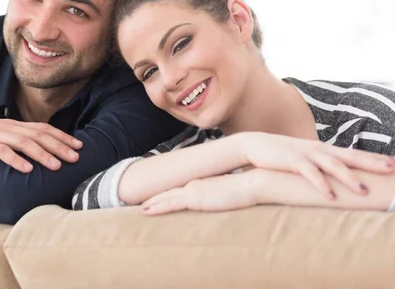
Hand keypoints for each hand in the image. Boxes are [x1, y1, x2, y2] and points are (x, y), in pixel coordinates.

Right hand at [0, 115, 82, 172]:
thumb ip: (13, 140)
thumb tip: (32, 151)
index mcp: (12, 125)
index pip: (43, 128)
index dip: (62, 136)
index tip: (79, 146)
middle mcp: (7, 127)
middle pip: (39, 135)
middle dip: (59, 146)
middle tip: (76, 157)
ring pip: (24, 143)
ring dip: (43, 154)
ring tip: (57, 166)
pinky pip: (1, 152)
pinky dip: (16, 160)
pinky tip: (27, 169)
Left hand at [141, 173, 255, 215]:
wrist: (254, 183)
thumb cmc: (249, 191)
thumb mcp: (234, 195)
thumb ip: (228, 198)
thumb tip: (229, 204)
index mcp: (204, 183)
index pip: (183, 189)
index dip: (169, 193)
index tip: (159, 197)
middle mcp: (196, 184)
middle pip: (171, 191)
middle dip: (156, 197)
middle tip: (143, 202)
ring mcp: (194, 189)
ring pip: (166, 196)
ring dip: (152, 202)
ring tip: (140, 208)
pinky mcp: (194, 197)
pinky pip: (170, 203)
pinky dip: (156, 206)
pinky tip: (145, 210)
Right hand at [232, 132, 394, 198]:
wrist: (254, 144)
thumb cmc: (281, 154)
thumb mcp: (304, 157)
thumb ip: (319, 163)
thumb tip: (334, 175)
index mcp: (323, 149)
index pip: (353, 153)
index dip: (373, 158)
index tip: (393, 163)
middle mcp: (318, 149)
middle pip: (350, 156)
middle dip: (372, 163)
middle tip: (392, 170)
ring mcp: (306, 154)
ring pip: (333, 165)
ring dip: (349, 178)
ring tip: (365, 191)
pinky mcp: (292, 160)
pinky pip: (310, 174)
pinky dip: (321, 184)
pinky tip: (330, 195)